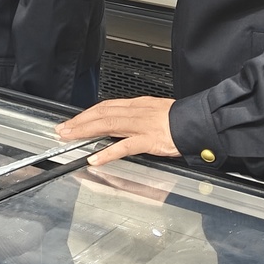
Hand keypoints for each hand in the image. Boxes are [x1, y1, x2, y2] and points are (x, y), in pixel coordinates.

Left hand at [55, 97, 179, 167]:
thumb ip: (139, 117)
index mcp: (138, 105)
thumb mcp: (156, 112)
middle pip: (101, 114)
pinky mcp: (150, 140)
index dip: (87, 113)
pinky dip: (107, 153)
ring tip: (70, 138)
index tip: (73, 120)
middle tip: (62, 129)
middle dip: (79, 121)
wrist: (200, 122)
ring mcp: (142, 126)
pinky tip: (94, 158)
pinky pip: (124, 146)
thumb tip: (124, 124)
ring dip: (85, 131)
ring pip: (108, 125)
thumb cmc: (181, 120)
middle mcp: (136, 112)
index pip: (106, 107)